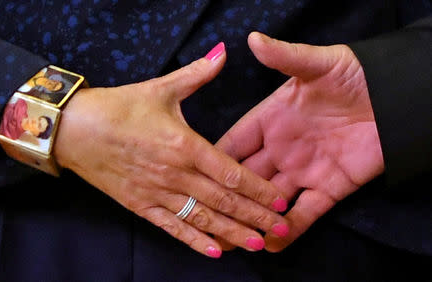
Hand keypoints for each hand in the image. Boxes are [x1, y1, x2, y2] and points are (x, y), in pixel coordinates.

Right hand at [54, 43, 288, 257]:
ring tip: (257, 245)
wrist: (74, 129)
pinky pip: (172, 228)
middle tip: (280, 230)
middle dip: (255, 216)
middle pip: (223, 201)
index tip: (281, 200)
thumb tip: (223, 51)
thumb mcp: (161, 88)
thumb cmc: (120, 107)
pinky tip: (214, 252)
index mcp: (185, 145)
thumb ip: (197, 74)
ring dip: (232, 233)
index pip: (232, 173)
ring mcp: (158, 193)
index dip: (260, 189)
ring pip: (203, 218)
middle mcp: (176, 174)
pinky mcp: (141, 206)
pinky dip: (194, 241)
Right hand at [216, 33, 383, 251]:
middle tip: (209, 218)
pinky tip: (272, 245)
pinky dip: (291, 230)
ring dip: (255, 219)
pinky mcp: (330, 187)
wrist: (397, 95)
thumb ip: (285, 56)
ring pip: (271, 201)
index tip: (192, 178)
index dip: (215, 161)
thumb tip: (252, 39)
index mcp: (270, 121)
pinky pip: (307, 213)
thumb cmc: (353, 75)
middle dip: (229, 198)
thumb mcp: (317, 64)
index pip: (234, 144)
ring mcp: (304, 171)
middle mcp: (281, 149)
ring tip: (236, 241)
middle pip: (247, 178)